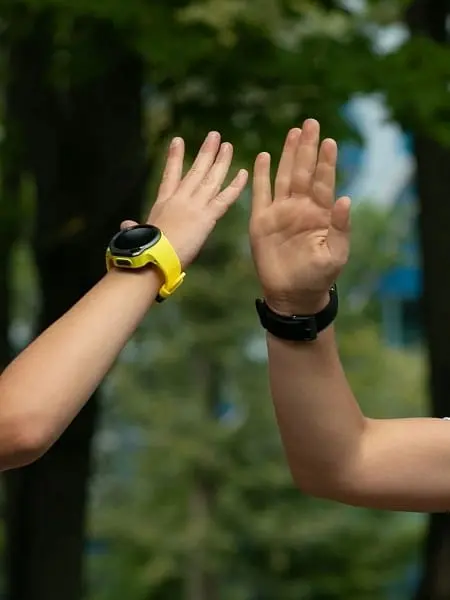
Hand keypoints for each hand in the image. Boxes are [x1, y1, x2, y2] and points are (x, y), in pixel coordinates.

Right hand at [121, 132, 247, 268]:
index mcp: (163, 202)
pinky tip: (243, 173)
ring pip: (211, 179)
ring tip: (228, 145)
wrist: (153, 257)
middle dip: (206, 152)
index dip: (175, 157)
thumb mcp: (139, 234)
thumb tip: (125, 225)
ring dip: (221, 161)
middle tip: (214, 136)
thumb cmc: (143, 249)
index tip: (178, 140)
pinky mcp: (207, 217)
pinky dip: (235, 186)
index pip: (171, 175)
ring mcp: (195, 205)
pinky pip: (225, 198)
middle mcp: (180, 198)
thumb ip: (135, 227)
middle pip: (196, 170)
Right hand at [250, 119, 350, 314]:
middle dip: (307, 147)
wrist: (292, 294)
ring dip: (287, 154)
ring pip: (283, 176)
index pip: (324, 182)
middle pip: (304, 171)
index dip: (326, 162)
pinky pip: (260, 194)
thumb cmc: (318, 276)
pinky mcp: (261, 221)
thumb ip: (341, 227)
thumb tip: (346, 199)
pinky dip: (261, 176)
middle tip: (311, 123)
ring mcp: (281, 212)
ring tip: (293, 132)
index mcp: (320, 214)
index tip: (330, 141)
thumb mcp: (335, 255)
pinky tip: (263, 157)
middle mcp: (301, 207)